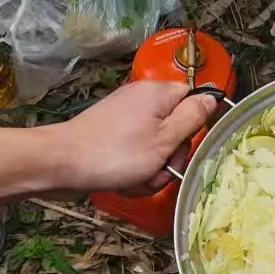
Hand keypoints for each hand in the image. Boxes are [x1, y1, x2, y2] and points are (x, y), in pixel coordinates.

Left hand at [48, 81, 215, 194]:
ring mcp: (124, 118)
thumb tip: (212, 98)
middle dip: (171, 155)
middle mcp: (142, 99)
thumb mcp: (165, 139)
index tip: (186, 146)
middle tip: (161, 169)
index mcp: (158, 93)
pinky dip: (135, 169)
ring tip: (139, 178)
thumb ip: (192, 118)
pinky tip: (126, 181)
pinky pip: (136, 152)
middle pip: (175, 126)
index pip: (193, 98)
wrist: (62, 164)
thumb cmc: (117, 153)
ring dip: (153, 168)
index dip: (195, 124)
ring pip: (156, 145)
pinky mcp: (111, 135)